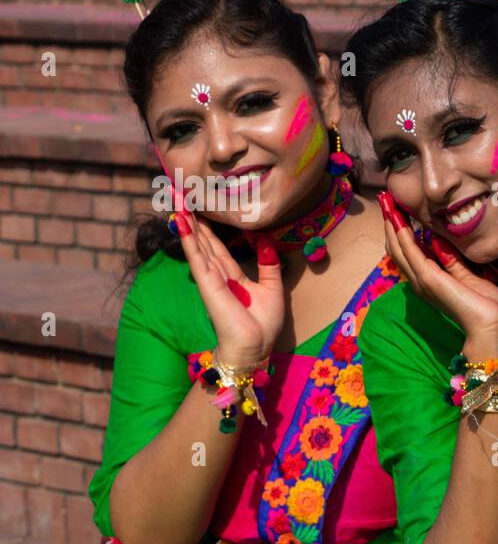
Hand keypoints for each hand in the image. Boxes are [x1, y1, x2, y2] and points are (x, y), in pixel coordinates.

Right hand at [176, 209, 283, 367]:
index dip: (209, 229)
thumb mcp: (273, 288)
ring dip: (187, 223)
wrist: (256, 347)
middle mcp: (219, 275)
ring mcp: (211, 279)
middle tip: (183, 196)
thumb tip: (265, 241)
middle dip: (194, 220)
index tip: (201, 209)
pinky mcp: (208, 285)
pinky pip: (197, 258)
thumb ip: (269, 265)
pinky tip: (182, 223)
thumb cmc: (264, 324)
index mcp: (233, 276)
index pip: (218, 247)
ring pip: (198, 246)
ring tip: (178, 201)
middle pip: (204, 242)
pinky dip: (189, 240)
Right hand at [379, 192, 497, 346]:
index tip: (398, 210)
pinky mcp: (428, 278)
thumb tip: (439, 242)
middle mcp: (419, 281)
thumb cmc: (485, 305)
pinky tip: (398, 218)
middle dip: (391, 223)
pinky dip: (402, 233)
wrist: (491, 324)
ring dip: (391, 224)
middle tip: (386, 200)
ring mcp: (421, 281)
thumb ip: (453, 261)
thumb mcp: (468, 276)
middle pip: (397, 248)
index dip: (400, 231)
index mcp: (428, 282)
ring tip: (387, 203)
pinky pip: (409, 251)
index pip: (407, 252)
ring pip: (398, 247)